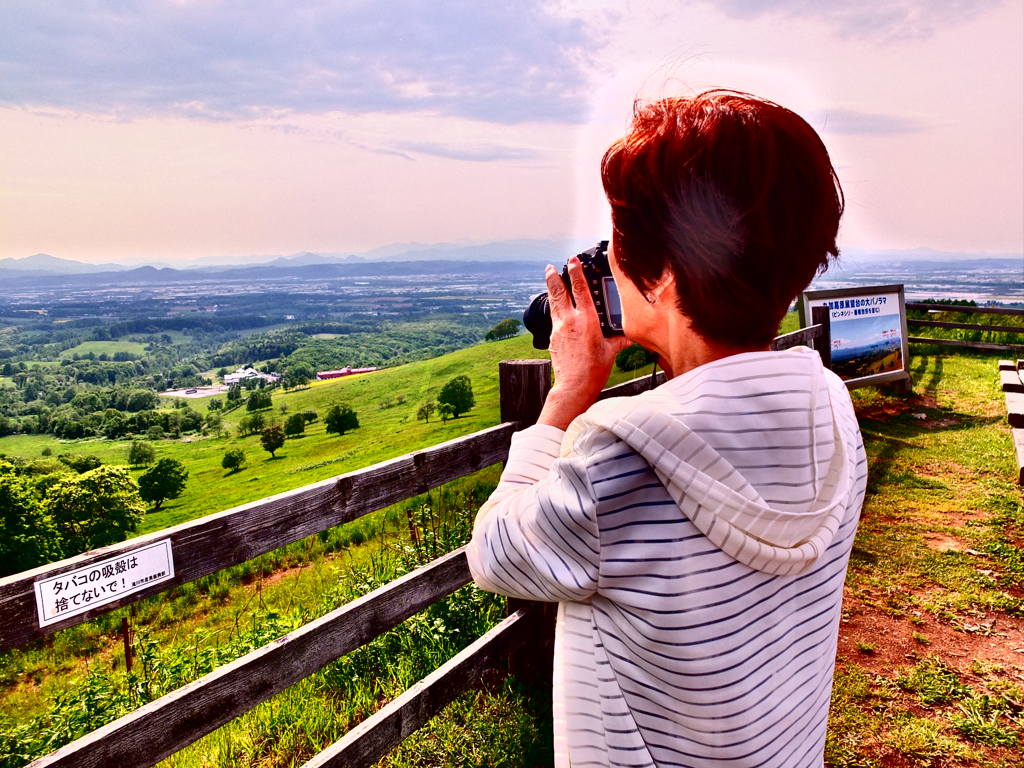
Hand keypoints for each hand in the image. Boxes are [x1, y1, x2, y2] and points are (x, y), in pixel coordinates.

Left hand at [539, 256, 630, 429]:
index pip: (581, 289)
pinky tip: (556, 308)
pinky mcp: (553, 338)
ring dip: (551, 289)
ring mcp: (559, 329)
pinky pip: (553, 318)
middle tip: (550, 267)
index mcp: (587, 320)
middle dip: (554, 277)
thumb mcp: (611, 352)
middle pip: (559, 292)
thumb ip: (620, 340)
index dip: (576, 272)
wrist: (574, 387)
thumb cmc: (593, 371)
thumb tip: (631, 336)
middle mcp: (570, 321)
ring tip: (549, 278)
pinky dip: (554, 309)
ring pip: (553, 303)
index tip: (573, 260)